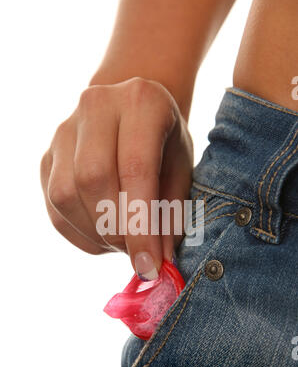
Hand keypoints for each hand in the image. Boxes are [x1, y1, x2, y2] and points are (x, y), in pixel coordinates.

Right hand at [40, 77, 192, 277]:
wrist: (132, 115)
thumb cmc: (164, 145)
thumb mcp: (181, 171)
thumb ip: (172, 214)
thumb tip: (158, 263)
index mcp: (141, 101)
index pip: (136, 169)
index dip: (140, 225)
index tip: (149, 265)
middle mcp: (96, 106)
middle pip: (92, 179)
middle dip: (115, 230)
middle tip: (137, 253)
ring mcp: (63, 131)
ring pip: (65, 196)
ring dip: (95, 234)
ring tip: (122, 241)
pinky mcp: (47, 157)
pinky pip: (54, 208)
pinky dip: (80, 234)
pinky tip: (103, 235)